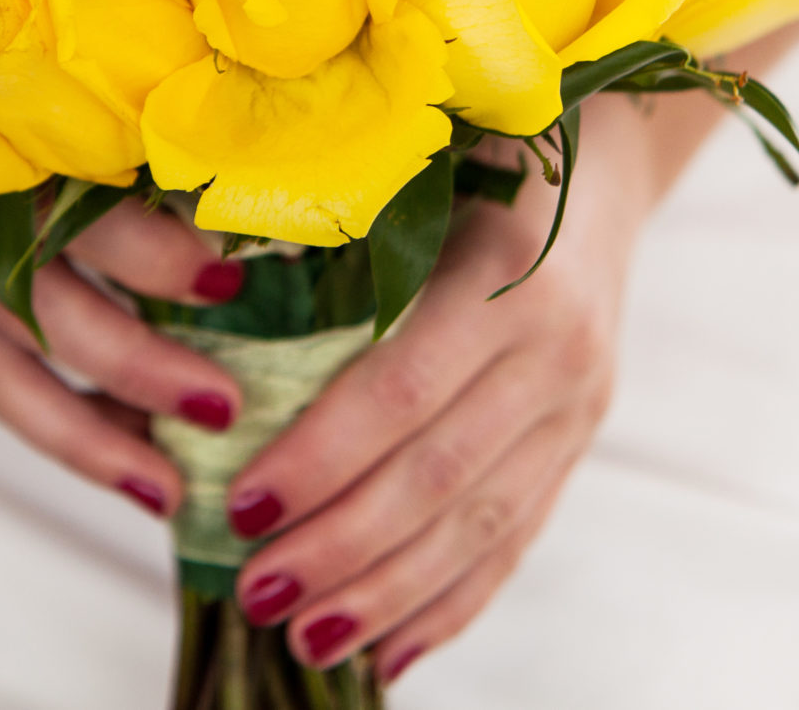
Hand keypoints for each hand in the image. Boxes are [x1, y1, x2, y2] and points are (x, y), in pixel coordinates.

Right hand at [0, 87, 252, 519]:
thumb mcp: (66, 56)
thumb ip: (137, 114)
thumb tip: (245, 180)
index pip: (79, 212)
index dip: (155, 256)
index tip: (228, 279)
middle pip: (46, 310)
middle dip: (139, 369)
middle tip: (222, 406)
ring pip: (2, 373)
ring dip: (88, 435)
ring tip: (162, 485)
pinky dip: (45, 420)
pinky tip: (110, 452)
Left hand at [215, 90, 716, 684]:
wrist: (603, 155)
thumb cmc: (470, 147)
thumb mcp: (411, 162)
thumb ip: (330, 219)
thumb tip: (195, 274)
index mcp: (507, 272)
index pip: (402, 390)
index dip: (323, 456)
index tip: (243, 505)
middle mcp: (558, 350)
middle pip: (438, 475)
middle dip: (341, 547)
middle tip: (256, 593)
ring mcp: (580, 406)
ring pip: (478, 524)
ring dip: (388, 594)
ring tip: (306, 640)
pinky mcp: (580, 443)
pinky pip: (516, 539)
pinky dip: (452, 603)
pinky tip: (392, 652)